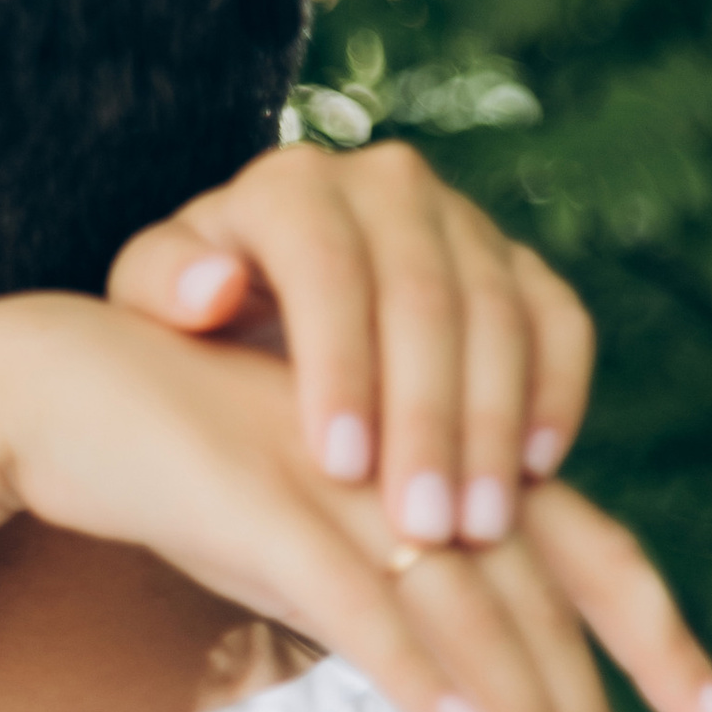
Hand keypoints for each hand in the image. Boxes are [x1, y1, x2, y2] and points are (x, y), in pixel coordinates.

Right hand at [0, 298, 711, 711]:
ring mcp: (340, 477)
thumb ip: (388, 599)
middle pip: (538, 601)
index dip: (655, 643)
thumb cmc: (182, 466)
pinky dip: (412, 666)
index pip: (582, 556)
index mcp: (434, 461)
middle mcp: (409, 461)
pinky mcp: (262, 499)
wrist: (53, 386)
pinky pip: (353, 594)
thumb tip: (466, 699)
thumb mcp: (310, 535)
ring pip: (463, 610)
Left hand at [109, 138, 589, 551]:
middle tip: (423, 527)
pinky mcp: (521, 263)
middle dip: (427, 420)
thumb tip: (213, 288)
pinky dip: (556, 393)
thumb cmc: (198, 321)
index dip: (339, 368)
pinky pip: (560, 322)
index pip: (326, 269)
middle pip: (423, 298)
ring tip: (478, 528)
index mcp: (290, 185)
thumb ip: (161, 288)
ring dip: (493, 426)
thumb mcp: (151, 302)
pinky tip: (537, 474)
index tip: (337, 468)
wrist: (266, 309)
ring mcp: (463, 218)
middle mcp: (386, 183)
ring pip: (499, 313)